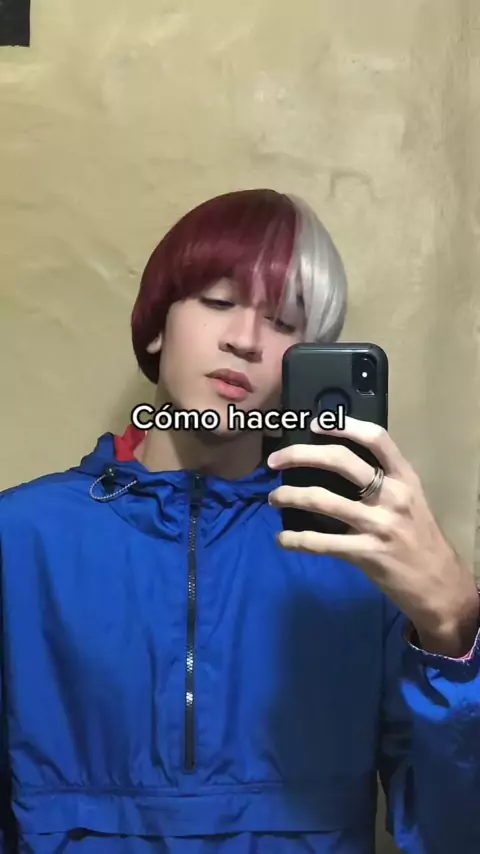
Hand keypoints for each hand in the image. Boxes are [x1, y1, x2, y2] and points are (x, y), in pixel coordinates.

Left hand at [267, 416, 478, 655]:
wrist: (439, 584)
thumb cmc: (419, 537)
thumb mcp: (410, 500)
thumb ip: (383, 481)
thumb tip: (335, 463)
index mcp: (405, 478)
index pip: (376, 438)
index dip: (344, 426)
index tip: (315, 424)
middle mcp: (393, 496)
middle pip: (340, 460)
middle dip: (300, 455)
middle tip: (275, 461)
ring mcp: (379, 525)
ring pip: (323, 500)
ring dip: (290, 496)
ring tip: (274, 498)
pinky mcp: (366, 553)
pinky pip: (321, 542)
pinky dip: (296, 540)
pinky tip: (283, 539)